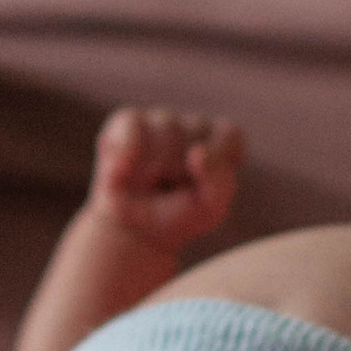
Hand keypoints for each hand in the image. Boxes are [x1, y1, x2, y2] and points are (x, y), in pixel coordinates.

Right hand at [88, 107, 243, 253]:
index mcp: (221, 142)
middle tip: (169, 191)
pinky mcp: (129, 121)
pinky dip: (126, 154)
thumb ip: (219, 182)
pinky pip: (133, 127)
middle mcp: (193, 125)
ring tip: (146, 185)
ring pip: (166, 130)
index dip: (216, 160)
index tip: (201, 186)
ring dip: (153, 168)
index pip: (229, 135)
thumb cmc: (177, 216)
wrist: (133, 231)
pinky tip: (121, 175)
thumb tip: (197, 151)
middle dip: (179, 171)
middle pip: (194, 134)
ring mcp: (161, 120)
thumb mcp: (209, 209)